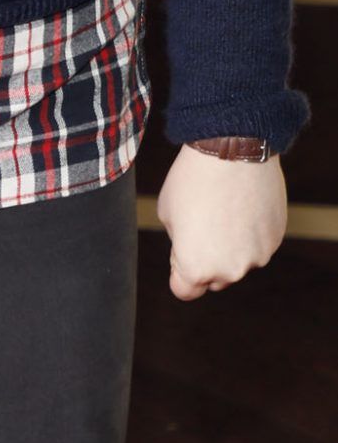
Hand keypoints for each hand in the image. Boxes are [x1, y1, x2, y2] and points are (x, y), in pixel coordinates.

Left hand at [155, 145, 286, 300]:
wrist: (231, 152)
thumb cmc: (191, 180)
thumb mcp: (167, 213)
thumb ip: (179, 243)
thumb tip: (190, 252)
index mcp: (196, 267)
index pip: (184, 290)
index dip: (178, 271)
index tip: (179, 251)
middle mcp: (229, 270)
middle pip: (214, 278)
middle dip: (206, 260)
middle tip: (201, 224)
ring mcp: (256, 257)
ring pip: (238, 261)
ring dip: (230, 246)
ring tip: (222, 209)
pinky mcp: (275, 240)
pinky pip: (257, 245)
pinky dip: (250, 233)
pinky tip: (242, 205)